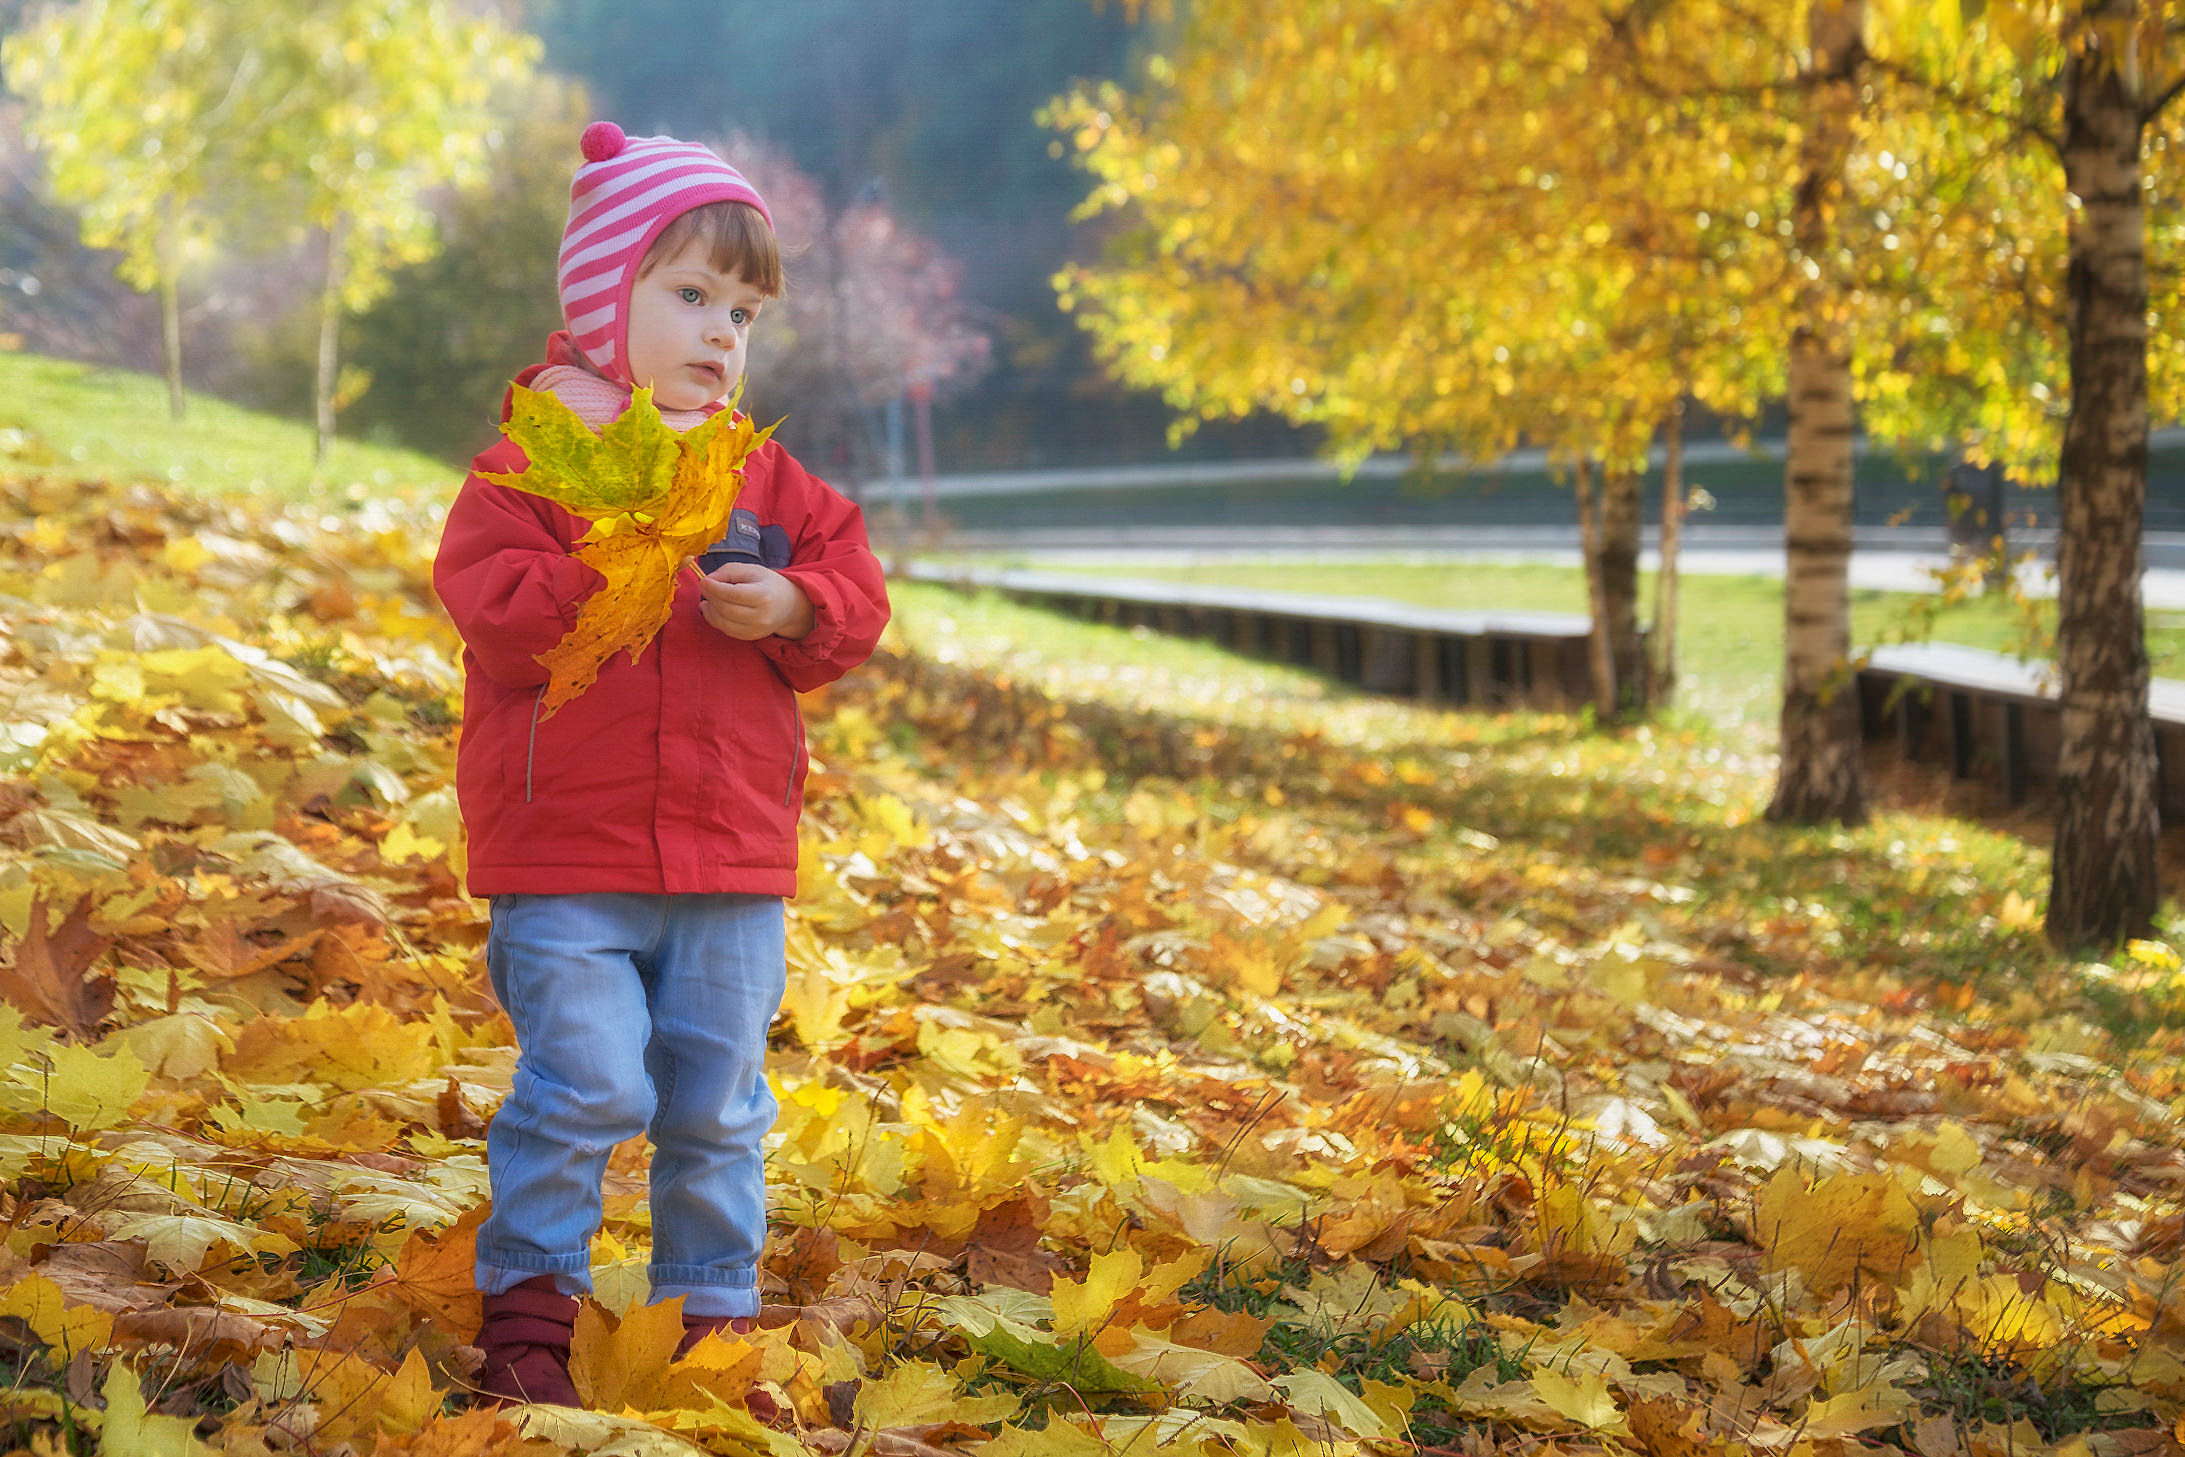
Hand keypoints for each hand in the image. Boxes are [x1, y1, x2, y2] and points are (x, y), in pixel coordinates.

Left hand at [698, 561, 814, 640]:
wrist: (788, 605)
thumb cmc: (767, 584)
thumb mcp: (752, 570)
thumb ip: (728, 571)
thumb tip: (708, 581)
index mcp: (764, 595)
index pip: (733, 594)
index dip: (714, 588)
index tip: (704, 580)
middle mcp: (762, 616)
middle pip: (726, 609)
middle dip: (711, 598)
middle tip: (704, 588)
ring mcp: (756, 630)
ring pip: (723, 623)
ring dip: (709, 610)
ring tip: (707, 599)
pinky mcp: (751, 636)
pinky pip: (726, 630)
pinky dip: (715, 620)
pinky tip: (711, 609)